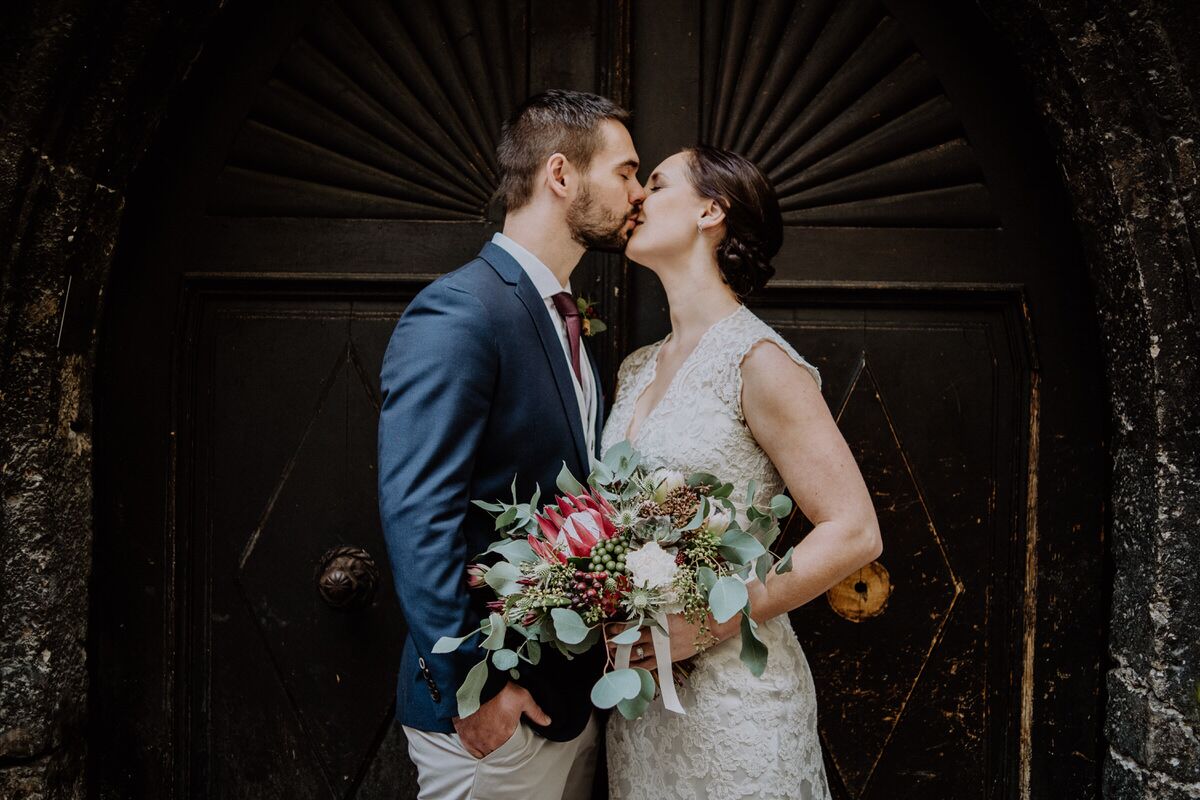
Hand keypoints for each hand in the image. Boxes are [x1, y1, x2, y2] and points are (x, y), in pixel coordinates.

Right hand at [452, 681, 549, 758]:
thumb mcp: (523, 698)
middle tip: (498, 734)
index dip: (509, 743)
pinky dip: (474, 746)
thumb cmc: (500, 690)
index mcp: (506, 735)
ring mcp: (476, 740)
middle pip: (495, 751)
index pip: (509, 749)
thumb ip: (535, 712)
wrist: (475, 683)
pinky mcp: (465, 735)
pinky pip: (471, 749)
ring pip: (483, 752)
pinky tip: (477, 738)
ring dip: (486, 747)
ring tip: (488, 736)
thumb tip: (547, 721)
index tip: (508, 735)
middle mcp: (490, 742)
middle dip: (498, 745)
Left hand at [607, 613, 739, 672]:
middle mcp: (657, 634)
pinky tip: (631, 669)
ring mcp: (662, 648)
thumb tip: (642, 615)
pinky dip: (639, 668)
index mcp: (656, 619)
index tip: (610, 629)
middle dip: (618, 643)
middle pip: (631, 640)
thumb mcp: (672, 610)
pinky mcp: (668, 658)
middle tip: (608, 646)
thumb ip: (656, 614)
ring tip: (615, 657)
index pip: (633, 624)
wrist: (710, 626)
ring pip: (637, 654)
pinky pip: (649, 665)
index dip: (620, 628)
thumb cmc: (692, 613)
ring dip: (624, 656)